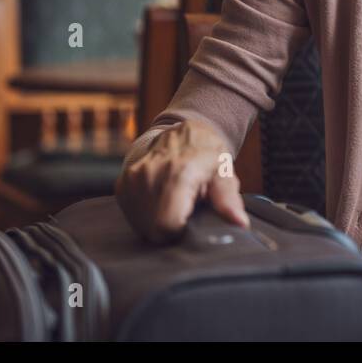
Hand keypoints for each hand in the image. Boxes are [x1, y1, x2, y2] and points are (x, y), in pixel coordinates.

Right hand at [115, 119, 249, 243]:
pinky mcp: (122, 185)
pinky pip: (133, 216)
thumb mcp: (223, 171)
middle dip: (172, 227)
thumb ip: (228, 199)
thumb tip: (240, 223)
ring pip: (142, 226)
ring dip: (159, 222)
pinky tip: (161, 200)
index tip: (191, 223)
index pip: (167, 225)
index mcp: (178, 173)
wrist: (179, 131)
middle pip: (154, 229)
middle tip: (186, 209)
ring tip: (174, 202)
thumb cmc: (205, 152)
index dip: (181, 231)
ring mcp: (132, 181)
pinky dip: (147, 215)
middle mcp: (150, 176)